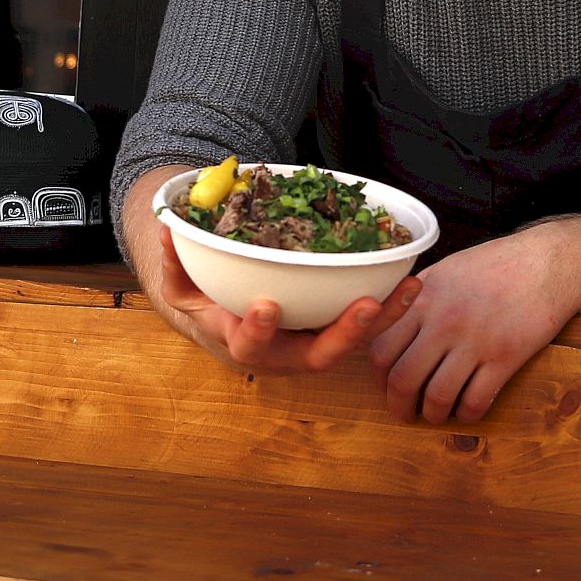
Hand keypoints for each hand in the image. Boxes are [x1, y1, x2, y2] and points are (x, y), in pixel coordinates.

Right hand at [149, 224, 421, 372]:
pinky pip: (365, 323)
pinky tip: (412, 280)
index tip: (266, 306)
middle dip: (345, 334)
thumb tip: (169, 226)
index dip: (258, 329)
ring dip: (383, 318)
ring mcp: (314, 344)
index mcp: (245, 343)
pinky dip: (390, 305)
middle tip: (365, 306)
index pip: (252, 345)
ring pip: (353, 342)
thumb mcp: (181, 284)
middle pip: (320, 354)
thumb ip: (174, 259)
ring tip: (408, 288)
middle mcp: (285, 353)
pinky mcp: (335, 330)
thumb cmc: (205, 300)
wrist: (227, 322)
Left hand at [366, 227, 578, 423]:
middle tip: (404, 412)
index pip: (382, 347)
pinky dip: (467, 414)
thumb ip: (416, 298)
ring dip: (432, 414)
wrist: (548, 263)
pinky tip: (467, 410)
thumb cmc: (496, 264)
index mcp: (423, 299)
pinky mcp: (505, 357)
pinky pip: (475, 400)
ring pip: (437, 396)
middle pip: (403, 378)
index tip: (387, 385)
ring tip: (436, 415)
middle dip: (399, 405)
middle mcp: (443, 321)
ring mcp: (474, 341)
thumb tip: (390, 324)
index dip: (379, 376)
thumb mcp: (446, 270)